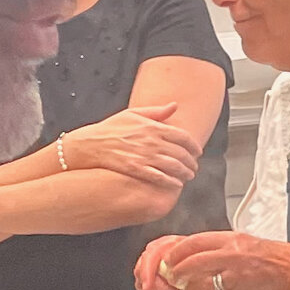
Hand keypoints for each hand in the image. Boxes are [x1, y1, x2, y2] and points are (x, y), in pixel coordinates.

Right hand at [61, 104, 200, 197]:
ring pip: (174, 166)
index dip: (194, 146)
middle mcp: (152, 141)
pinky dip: (171, 181)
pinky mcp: (137, 169)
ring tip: (188, 176)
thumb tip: (174, 105)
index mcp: (153, 127)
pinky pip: (160, 177)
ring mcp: (145, 156)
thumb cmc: (112, 128)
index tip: (198, 152)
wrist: (91, 144)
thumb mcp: (133, 114)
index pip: (183, 137)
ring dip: (185, 172)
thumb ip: (156, 112)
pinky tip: (176, 184)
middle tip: (194, 167)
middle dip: (191, 162)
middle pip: (181, 153)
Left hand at [136, 230, 289, 289]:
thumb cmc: (281, 259)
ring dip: (188, 287)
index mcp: (235, 239)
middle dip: (177, 270)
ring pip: (200, 282)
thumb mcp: (250, 242)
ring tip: (185, 288)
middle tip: (171, 275)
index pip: (195, 241)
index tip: (170, 256)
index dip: (178, 251)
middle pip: (193, 262)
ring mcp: (236, 275)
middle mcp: (233, 255)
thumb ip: (227, 246)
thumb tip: (204, 250)